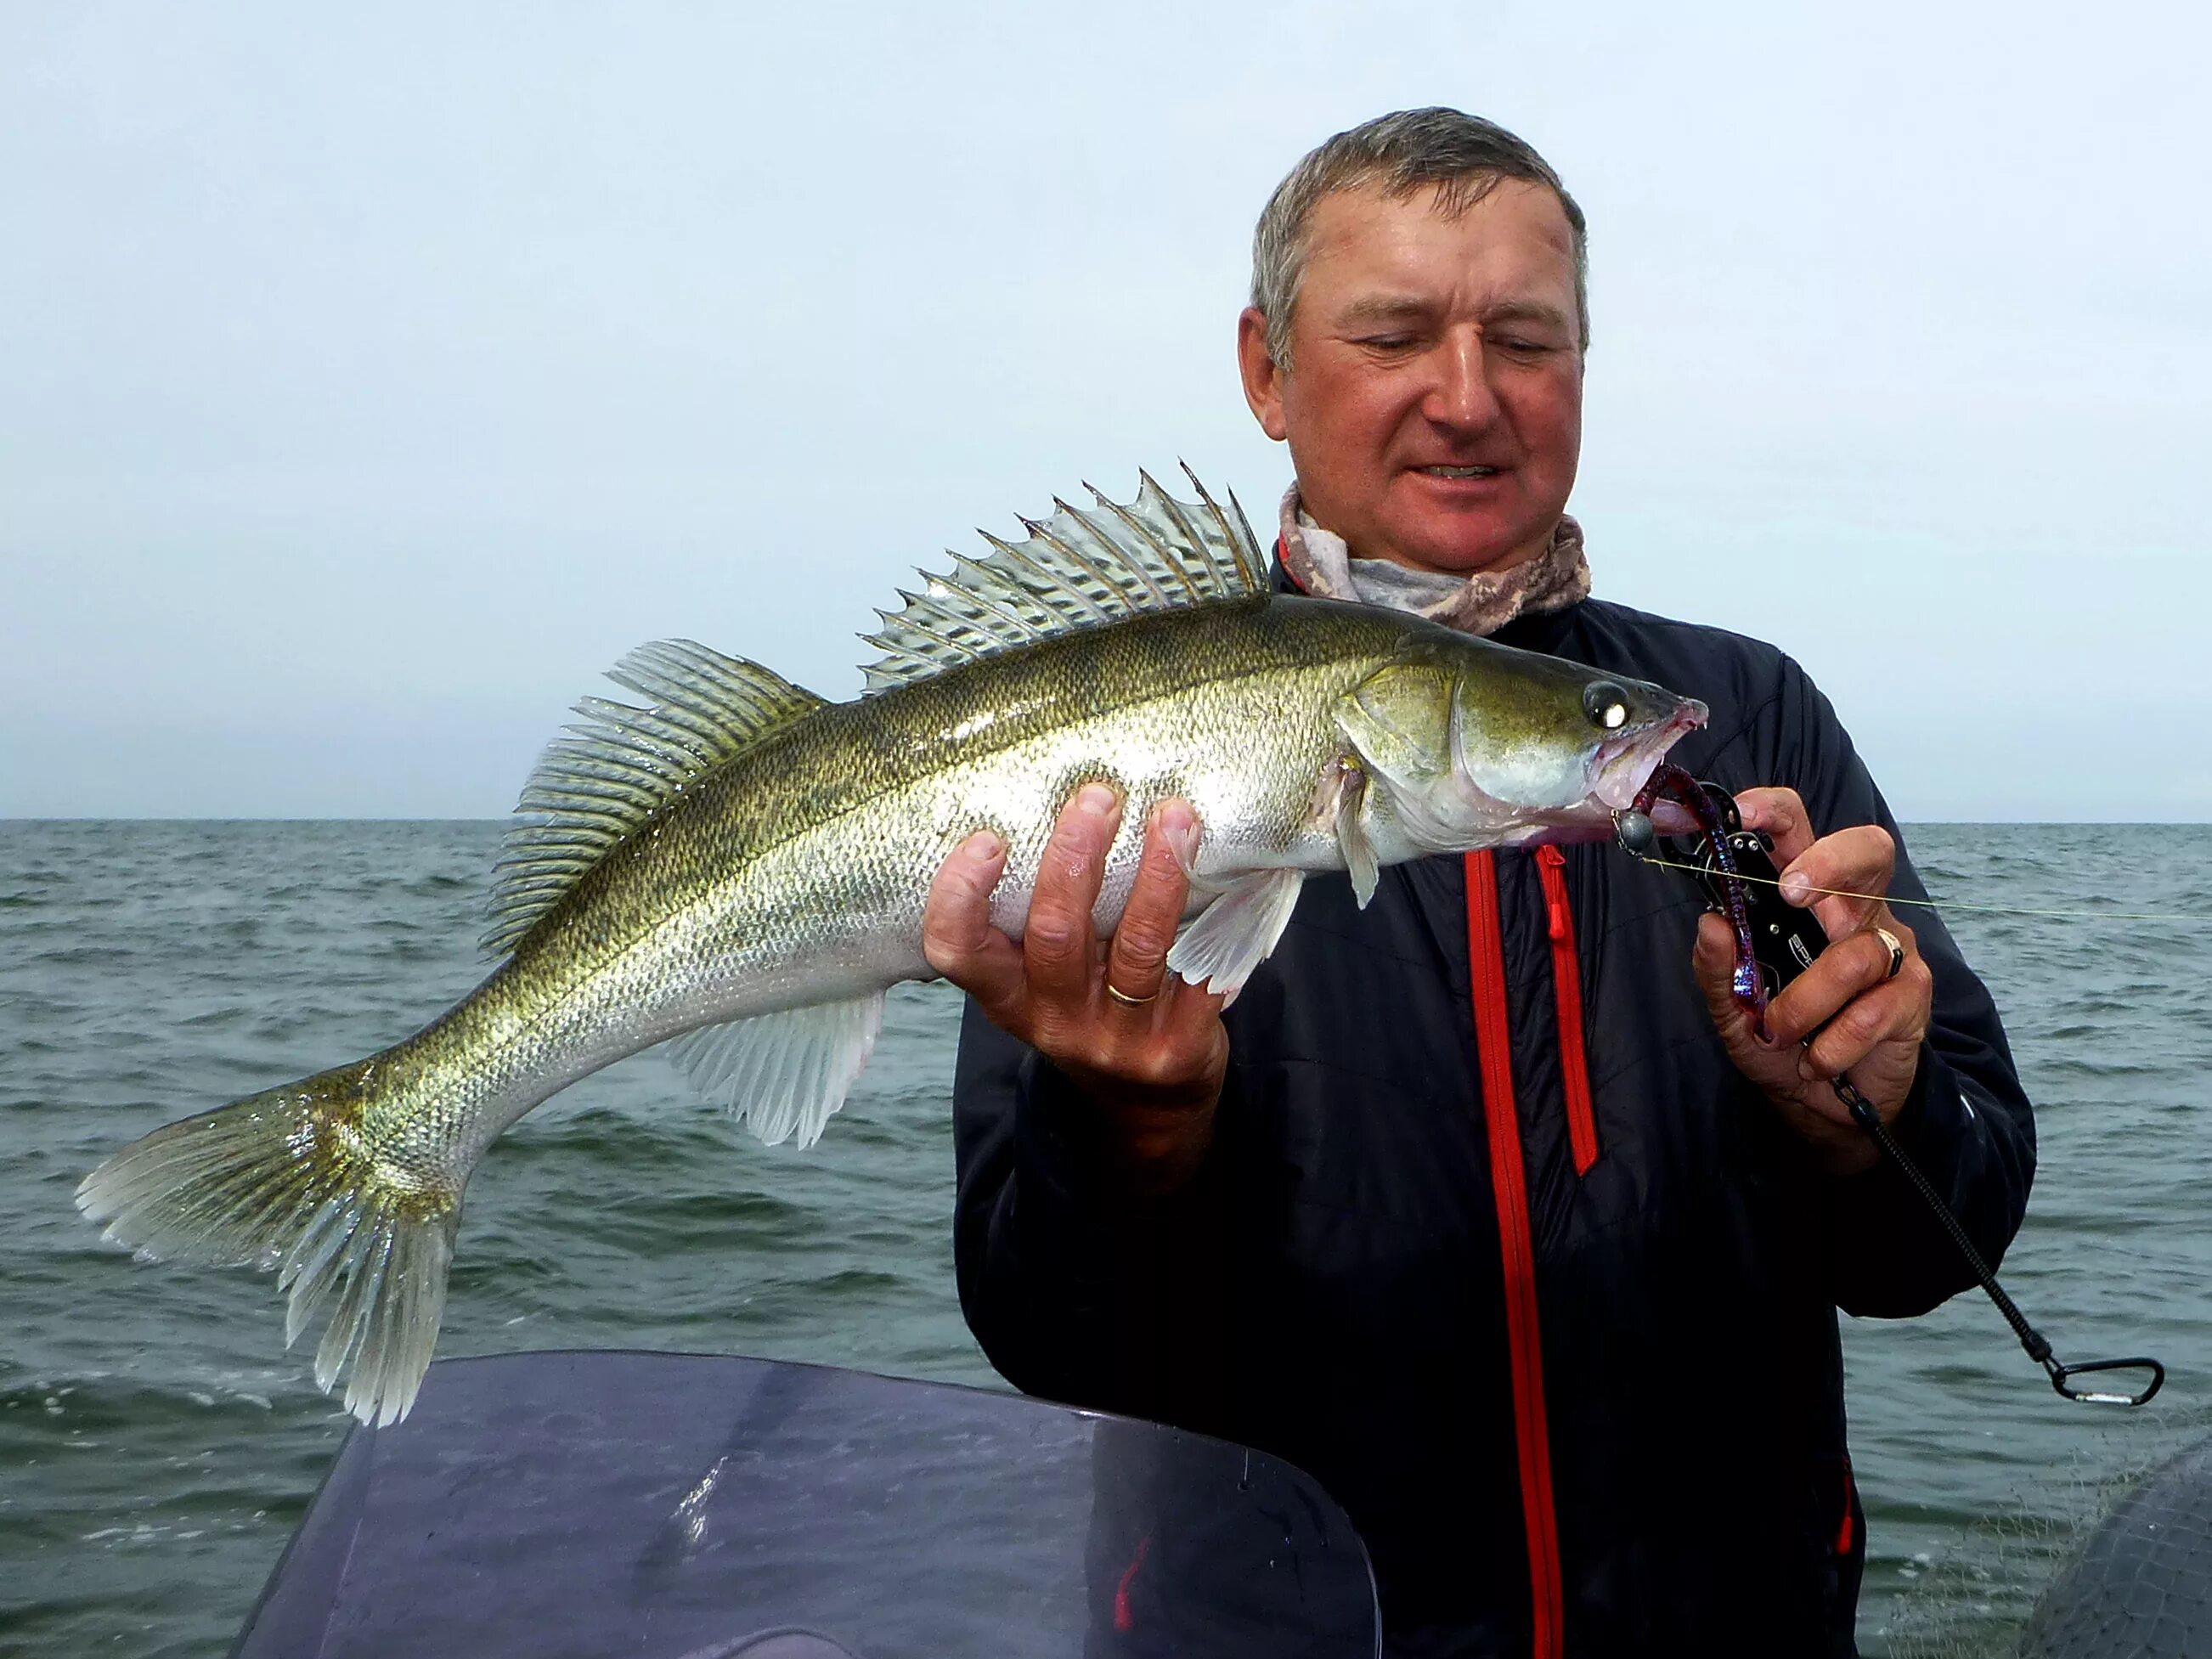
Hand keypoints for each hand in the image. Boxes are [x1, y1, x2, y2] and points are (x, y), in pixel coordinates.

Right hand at [922, 782, 1228, 1190]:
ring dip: (1158, 874)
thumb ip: (1038, 919)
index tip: (988, 838)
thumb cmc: (1089, 1011)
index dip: (962, 897)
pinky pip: (1199, 972)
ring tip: (1175, 817)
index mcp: (1009, 998)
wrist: (1148, 1105)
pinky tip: (1229, 872)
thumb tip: (1058, 804)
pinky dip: (1218, 919)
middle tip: (1098, 796)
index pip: (959, 953)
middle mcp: (1056, 1021)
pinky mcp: (1178, 1046)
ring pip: (1136, 947)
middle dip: (1075, 857)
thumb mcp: (1042, 983)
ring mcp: (1119, 1039)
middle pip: (1056, 935)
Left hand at [1691, 787, 1933, 1173]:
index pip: (1798, 830)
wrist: (1828, 1105)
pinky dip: (1836, 1040)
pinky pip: (1873, 1007)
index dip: (1774, 812)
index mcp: (1804, 895)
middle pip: (1868, 850)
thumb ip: (1718, 967)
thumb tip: (1711, 924)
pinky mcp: (1913, 993)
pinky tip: (1821, 1058)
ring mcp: (1888, 947)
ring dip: (1806, 1001)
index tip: (1741, 815)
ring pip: (1853, 953)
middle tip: (1793, 893)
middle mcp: (1852, 909)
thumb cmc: (1779, 1039)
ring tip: (1782, 1032)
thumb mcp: (1732, 1010)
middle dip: (1830, 862)